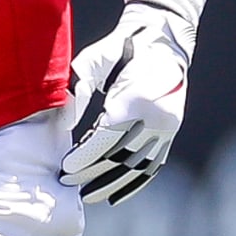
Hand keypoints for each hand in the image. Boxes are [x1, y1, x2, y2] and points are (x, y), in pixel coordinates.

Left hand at [61, 1, 192, 203]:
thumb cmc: (122, 47)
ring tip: (87, 196)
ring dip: (111, 183)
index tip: (66, 168)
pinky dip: (134, 183)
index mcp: (136, 97)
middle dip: (92, 173)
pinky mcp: (170, 133)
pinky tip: (115, 196)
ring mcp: (167, 127)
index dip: (86, 156)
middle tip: (67, 183)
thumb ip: (80, 88)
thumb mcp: (96, 59)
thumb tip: (65, 123)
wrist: (162, 39)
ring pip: (137, 166)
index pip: (108, 137)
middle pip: (121, 155)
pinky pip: (152, 165)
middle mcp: (157, 116)